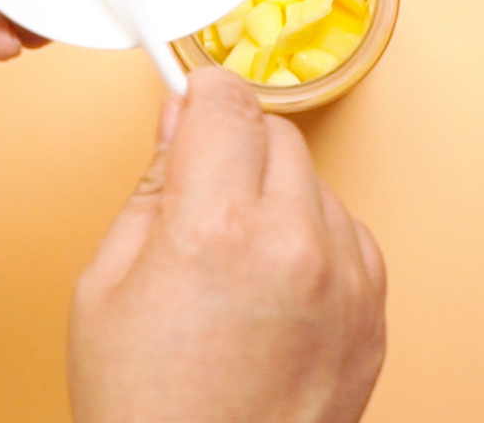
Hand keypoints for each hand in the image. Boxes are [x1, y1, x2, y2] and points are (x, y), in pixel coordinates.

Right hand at [68, 67, 385, 422]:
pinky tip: (278, 281)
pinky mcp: (375, 304)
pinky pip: (345, 226)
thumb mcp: (108, 281)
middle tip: (205, 194)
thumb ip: (152, 182)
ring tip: (240, 257)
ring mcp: (348, 277)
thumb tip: (180, 117)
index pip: (228, 104)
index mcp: (218, 230)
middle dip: (236, 147)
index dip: (203, 92)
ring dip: (276, 193)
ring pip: (313, 178)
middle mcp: (296, 244)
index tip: (194, 97)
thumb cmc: (148, 405)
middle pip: (276, 133)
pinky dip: (312, 234)